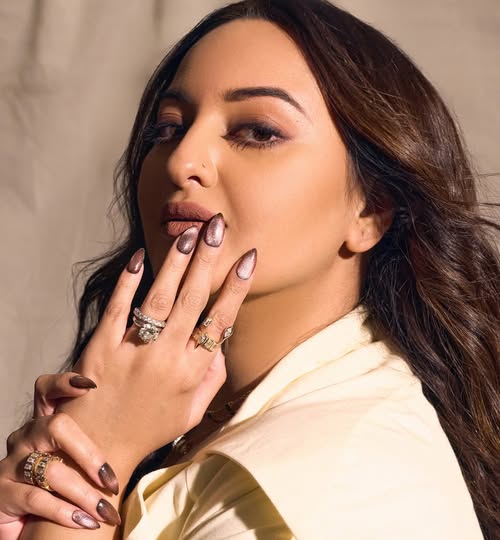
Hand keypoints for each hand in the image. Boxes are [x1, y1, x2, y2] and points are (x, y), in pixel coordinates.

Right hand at [0, 373, 115, 536]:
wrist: (26, 523)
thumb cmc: (62, 486)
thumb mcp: (78, 462)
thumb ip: (99, 446)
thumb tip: (148, 428)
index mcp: (45, 423)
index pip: (46, 390)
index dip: (65, 382)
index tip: (92, 385)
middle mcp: (26, 436)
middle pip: (56, 426)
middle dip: (89, 454)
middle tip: (111, 480)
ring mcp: (11, 462)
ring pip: (51, 469)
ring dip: (83, 493)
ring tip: (104, 510)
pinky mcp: (1, 492)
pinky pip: (36, 498)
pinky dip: (64, 512)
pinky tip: (84, 521)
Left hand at [58, 214, 255, 481]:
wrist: (96, 448)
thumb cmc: (150, 429)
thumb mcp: (191, 413)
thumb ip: (212, 379)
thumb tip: (220, 345)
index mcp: (192, 373)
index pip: (220, 321)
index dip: (236, 287)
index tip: (249, 257)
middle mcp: (166, 358)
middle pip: (192, 300)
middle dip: (208, 260)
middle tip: (218, 227)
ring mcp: (133, 351)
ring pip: (159, 299)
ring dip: (175, 263)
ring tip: (189, 234)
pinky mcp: (102, 347)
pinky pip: (117, 309)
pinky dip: (128, 282)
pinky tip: (138, 258)